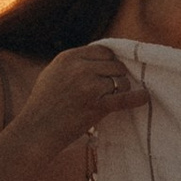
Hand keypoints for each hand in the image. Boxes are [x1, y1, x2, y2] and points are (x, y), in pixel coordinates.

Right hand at [23, 42, 147, 156]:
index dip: (110, 62)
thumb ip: (74, 63)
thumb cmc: (43, 104)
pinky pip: (125, 98)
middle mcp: (79, 67)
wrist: (36, 130)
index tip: (111, 71)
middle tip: (110, 90)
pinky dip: (137, 98)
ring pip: (121, 81)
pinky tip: (144, 97)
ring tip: (109, 100)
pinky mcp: (97, 104)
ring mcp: (89, 85)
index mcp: (68, 57)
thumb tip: (99, 57)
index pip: (103, 51)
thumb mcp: (53, 73)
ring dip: (120, 90)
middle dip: (116, 76)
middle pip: (115, 65)